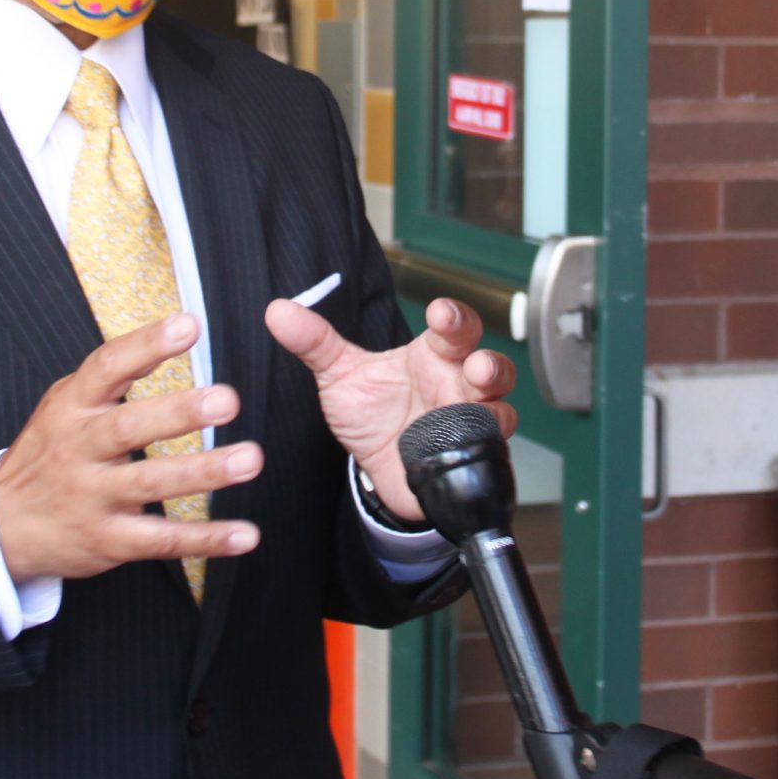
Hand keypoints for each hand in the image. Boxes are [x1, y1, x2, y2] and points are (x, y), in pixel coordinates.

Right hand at [0, 314, 262, 581]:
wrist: (1, 525)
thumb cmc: (49, 453)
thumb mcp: (65, 405)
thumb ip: (114, 374)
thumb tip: (179, 329)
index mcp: (72, 407)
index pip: (107, 368)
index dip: (146, 345)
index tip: (188, 326)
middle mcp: (79, 449)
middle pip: (128, 428)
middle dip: (179, 413)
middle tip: (227, 400)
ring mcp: (93, 497)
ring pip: (150, 484)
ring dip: (202, 473)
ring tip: (249, 460)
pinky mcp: (108, 540)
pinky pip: (162, 541)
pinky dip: (206, 539)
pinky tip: (245, 535)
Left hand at [265, 297, 516, 523]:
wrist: (375, 468)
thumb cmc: (370, 410)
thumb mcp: (339, 376)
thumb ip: (315, 342)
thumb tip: (277, 310)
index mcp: (432, 356)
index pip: (453, 328)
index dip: (454, 318)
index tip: (441, 313)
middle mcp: (457, 386)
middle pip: (492, 367)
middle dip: (491, 365)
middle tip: (478, 367)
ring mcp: (468, 425)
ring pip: (501, 412)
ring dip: (495, 411)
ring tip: (482, 415)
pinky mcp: (468, 462)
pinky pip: (488, 458)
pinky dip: (483, 456)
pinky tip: (469, 456)